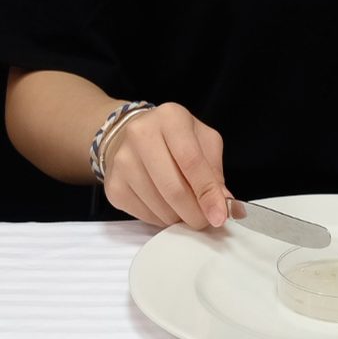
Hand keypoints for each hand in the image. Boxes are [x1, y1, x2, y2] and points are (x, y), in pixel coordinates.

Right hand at [102, 102, 230, 229]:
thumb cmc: (175, 138)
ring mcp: (122, 161)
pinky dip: (161, 219)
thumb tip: (224, 204)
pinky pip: (143, 214)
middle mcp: (141, 135)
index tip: (219, 216)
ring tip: (186, 210)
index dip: (208, 193)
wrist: (131, 136)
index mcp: (171, 118)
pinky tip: (167, 207)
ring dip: (179, 217)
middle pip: (173, 188)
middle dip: (195, 212)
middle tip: (205, 220)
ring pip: (159, 206)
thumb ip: (215, 171)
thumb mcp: (203, 141)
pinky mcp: (113, 185)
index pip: (192, 161)